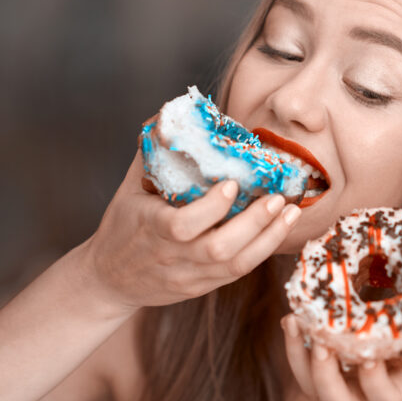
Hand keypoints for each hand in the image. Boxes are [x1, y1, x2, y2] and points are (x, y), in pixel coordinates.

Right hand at [79, 151, 300, 314]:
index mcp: (150, 229)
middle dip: (255, 223)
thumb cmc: (123, 225)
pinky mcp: (202, 287)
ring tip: (292, 212)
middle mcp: (172, 257)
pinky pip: (237, 273)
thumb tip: (171, 113)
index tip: (233, 184)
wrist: (110, 280)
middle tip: (279, 197)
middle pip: (219, 249)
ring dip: (269, 238)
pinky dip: (262, 250)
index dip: (212, 208)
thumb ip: (152, 154)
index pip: (183, 225)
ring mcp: (189, 276)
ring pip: (235, 265)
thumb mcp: (130, 188)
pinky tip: (279, 228)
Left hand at [280, 314, 401, 400]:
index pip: (385, 400)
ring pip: (311, 388)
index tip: (370, 358)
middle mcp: (362, 391)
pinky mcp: (321, 362)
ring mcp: (339, 379)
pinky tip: (292, 316)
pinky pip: (300, 361)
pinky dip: (293, 341)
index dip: (375, 384)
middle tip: (322, 345)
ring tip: (294, 322)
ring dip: (297, 357)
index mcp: (394, 387)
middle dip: (326, 377)